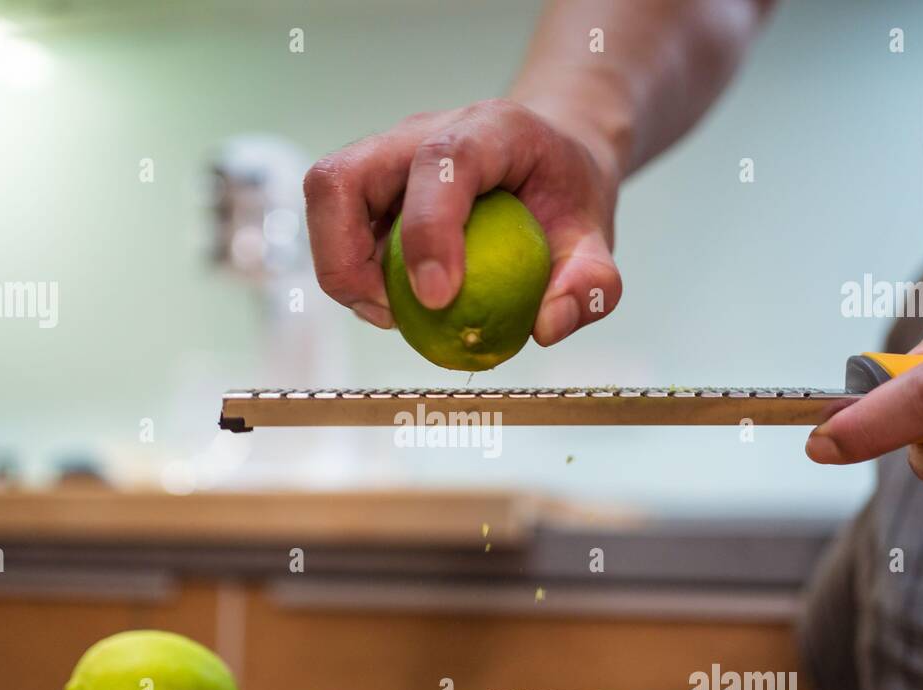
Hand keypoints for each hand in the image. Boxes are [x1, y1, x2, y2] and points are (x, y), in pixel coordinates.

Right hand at [303, 98, 621, 345]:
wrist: (544, 159)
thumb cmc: (564, 192)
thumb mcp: (597, 233)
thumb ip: (592, 282)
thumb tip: (547, 327)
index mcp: (488, 130)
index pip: (441, 162)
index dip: (429, 229)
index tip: (439, 298)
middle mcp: (420, 134)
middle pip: (344, 176)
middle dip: (348, 257)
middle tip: (394, 313)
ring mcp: (384, 159)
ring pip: (325, 200)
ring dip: (342, 270)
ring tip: (393, 312)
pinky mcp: (367, 190)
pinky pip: (334, 228)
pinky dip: (352, 274)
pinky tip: (395, 304)